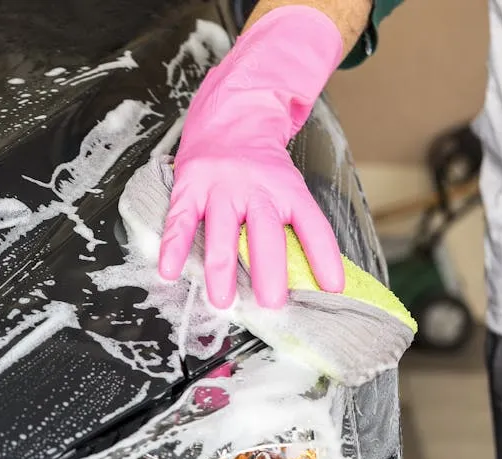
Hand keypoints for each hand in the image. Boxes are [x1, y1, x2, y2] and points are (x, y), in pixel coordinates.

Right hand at [157, 5, 346, 308]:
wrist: (232, 114)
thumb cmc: (262, 165)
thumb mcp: (288, 186)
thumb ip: (296, 226)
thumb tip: (318, 279)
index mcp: (288, 190)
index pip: (313, 225)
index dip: (325, 257)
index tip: (332, 288)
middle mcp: (256, 189)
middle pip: (266, 234)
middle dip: (269, 271)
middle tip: (271, 303)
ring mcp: (221, 187)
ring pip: (223, 233)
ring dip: (222, 271)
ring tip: (223, 301)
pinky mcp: (190, 186)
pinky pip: (181, 221)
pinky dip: (173, 247)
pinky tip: (169, 271)